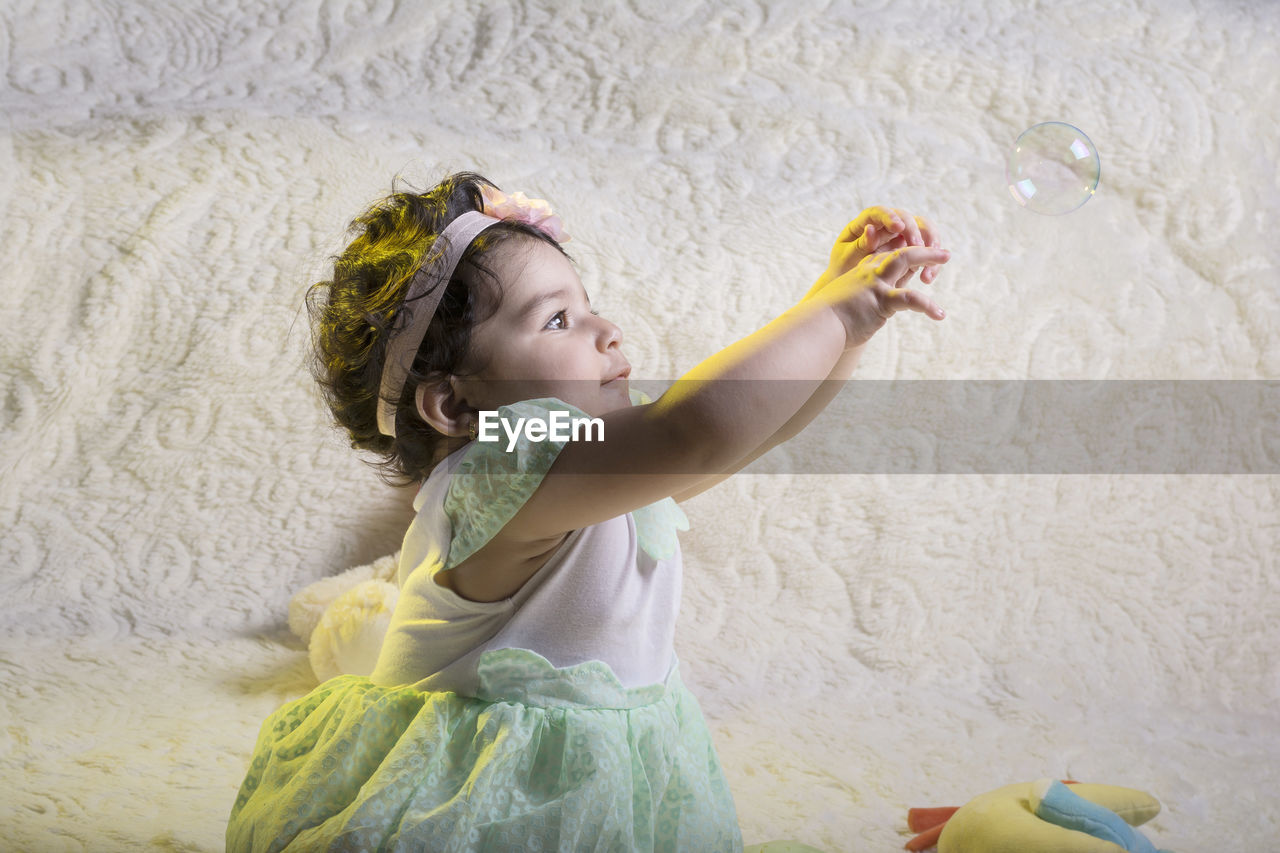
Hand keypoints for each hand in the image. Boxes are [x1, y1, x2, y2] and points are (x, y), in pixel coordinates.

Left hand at [811, 206, 948, 293]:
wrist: (850, 288)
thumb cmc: (844, 269)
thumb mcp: (847, 258)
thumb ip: (860, 245)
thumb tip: (871, 229)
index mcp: (865, 222)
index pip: (879, 212)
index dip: (890, 217)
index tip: (898, 227)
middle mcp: (887, 225)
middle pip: (907, 218)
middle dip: (915, 232)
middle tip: (918, 248)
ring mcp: (902, 236)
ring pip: (924, 230)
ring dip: (930, 246)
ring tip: (928, 265)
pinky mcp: (913, 250)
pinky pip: (928, 251)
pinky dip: (931, 262)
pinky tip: (927, 278)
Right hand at [819, 241, 950, 349]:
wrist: (817, 326)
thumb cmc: (828, 320)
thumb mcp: (848, 304)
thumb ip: (862, 301)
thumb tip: (870, 312)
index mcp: (863, 272)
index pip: (890, 255)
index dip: (909, 253)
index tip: (923, 256)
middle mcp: (870, 272)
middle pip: (900, 250)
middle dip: (923, 247)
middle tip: (943, 252)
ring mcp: (875, 283)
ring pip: (906, 259)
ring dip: (928, 256)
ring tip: (946, 257)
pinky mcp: (881, 300)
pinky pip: (910, 299)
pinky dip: (927, 305)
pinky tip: (939, 315)